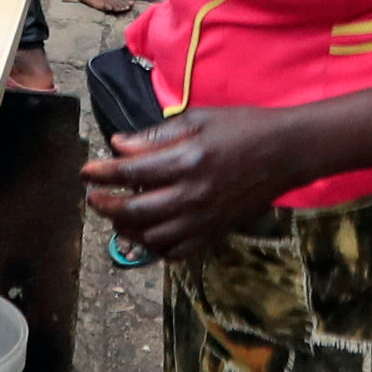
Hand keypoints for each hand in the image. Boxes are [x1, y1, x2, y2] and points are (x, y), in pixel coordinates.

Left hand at [79, 106, 307, 259]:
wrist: (285, 152)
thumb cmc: (240, 128)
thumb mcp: (195, 120)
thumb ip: (154, 136)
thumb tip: (118, 145)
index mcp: (186, 161)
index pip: (129, 173)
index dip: (101, 173)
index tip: (85, 172)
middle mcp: (193, 195)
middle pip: (135, 211)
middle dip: (106, 206)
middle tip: (93, 198)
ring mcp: (205, 218)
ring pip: (153, 237)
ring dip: (127, 229)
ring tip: (116, 217)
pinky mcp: (217, 232)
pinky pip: (179, 252)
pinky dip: (157, 248)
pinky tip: (147, 234)